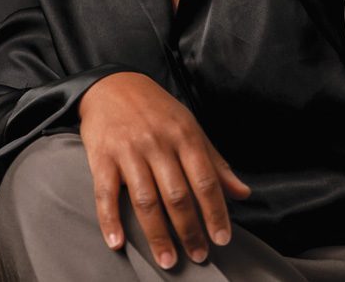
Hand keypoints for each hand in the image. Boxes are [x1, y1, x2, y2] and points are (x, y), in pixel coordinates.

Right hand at [77, 71, 251, 269]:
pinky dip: (110, 221)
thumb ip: (215, 162)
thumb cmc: (156, 110)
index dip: (215, 213)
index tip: (222, 239)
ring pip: (145, 200)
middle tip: (198, 256)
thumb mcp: (190, 127)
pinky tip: (117, 243)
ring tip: (167, 260)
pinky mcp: (102, 157)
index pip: (205, 181)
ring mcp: (129, 151)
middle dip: (190, 230)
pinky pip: (105, 194)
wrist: (112, 84)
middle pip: (177, 195)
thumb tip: (243, 193)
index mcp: (185, 136)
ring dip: (157, 235)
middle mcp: (158, 144)